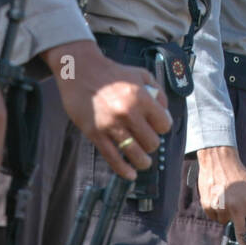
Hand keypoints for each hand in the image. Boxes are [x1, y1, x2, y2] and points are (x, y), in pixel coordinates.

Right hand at [43, 40, 171, 179]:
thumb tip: (165, 112)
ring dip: (142, 162)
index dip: (162, 129)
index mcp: (141, 98)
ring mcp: (111, 126)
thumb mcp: (140, 74)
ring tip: (143, 162)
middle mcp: (128, 113)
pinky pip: (113, 159)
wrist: (79, 70)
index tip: (157, 129)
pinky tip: (130, 174)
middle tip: (146, 142)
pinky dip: (124, 170)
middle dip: (152, 144)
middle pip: (152, 143)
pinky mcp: (96, 134)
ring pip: (135, 154)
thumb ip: (157, 92)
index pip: (163, 126)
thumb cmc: (111, 72)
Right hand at [196, 145, 245, 244]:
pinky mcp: (209, 209)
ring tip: (228, 200)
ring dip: (230, 218)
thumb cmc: (237, 172)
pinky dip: (220, 213)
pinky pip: (218, 218)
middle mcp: (236, 209)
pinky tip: (220, 200)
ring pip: (229, 225)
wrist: (216, 159)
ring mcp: (221, 210)